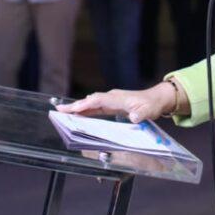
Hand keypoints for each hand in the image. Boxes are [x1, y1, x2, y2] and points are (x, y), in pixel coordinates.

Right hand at [56, 83, 178, 123]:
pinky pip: (96, 107)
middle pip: (90, 101)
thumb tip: (134, 118)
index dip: (85, 105)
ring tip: (62, 112)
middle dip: (75, 106)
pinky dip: (85, 110)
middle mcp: (112, 97)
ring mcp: (111, 100)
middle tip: (58, 110)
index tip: (72, 109)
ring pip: (91, 103)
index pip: (98, 101)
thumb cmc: (152, 105)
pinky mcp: (112, 104)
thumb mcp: (148, 111)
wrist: (156, 99)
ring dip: (78, 108)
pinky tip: (78, 113)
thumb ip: (141, 114)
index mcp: (118, 98)